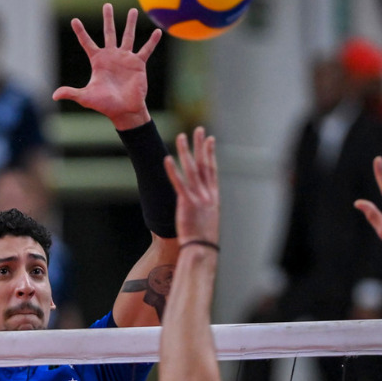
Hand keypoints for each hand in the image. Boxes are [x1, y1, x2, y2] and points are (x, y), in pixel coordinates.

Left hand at [52, 3, 160, 128]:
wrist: (124, 110)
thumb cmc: (105, 104)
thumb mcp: (86, 97)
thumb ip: (71, 93)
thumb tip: (54, 95)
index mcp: (98, 61)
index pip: (87, 43)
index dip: (80, 32)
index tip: (74, 20)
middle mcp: (111, 56)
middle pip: (109, 33)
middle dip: (108, 19)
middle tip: (106, 5)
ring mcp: (125, 58)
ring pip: (128, 36)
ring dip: (130, 24)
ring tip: (132, 11)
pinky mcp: (138, 64)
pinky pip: (146, 50)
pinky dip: (152, 41)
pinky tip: (157, 32)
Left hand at [163, 127, 219, 247]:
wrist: (202, 250)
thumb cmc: (203, 239)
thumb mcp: (207, 220)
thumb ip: (204, 208)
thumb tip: (201, 206)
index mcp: (214, 197)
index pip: (213, 170)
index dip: (211, 153)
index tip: (210, 139)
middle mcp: (208, 194)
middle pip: (204, 164)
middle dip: (201, 146)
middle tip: (198, 130)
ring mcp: (198, 198)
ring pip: (191, 170)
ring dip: (186, 152)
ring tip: (181, 136)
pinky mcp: (187, 204)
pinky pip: (179, 184)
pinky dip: (173, 171)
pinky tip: (168, 158)